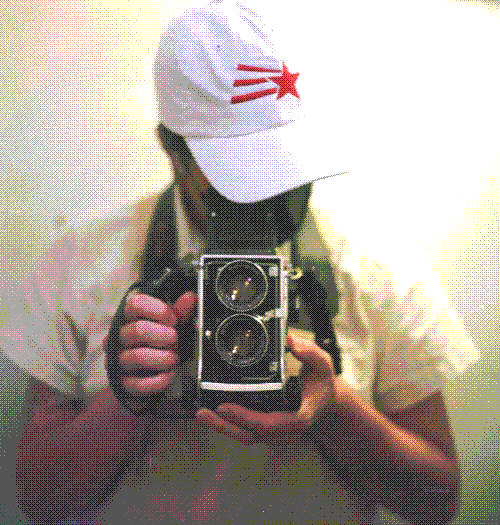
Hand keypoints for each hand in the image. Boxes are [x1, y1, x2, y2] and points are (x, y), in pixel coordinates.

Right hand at [105, 291, 195, 396]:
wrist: (145, 380)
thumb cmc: (159, 348)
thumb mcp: (171, 328)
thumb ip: (180, 313)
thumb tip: (190, 297)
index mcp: (129, 319)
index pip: (136, 304)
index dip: (160, 310)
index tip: (173, 319)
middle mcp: (119, 338)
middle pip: (138, 330)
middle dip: (165, 337)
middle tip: (176, 341)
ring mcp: (118, 361)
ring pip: (138, 357)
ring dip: (164, 359)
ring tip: (173, 359)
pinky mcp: (122, 384)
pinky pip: (138, 383)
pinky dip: (159, 380)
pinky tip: (168, 375)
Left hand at [195, 333, 336, 445]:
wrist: (325, 399)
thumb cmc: (321, 382)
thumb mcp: (322, 363)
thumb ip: (309, 352)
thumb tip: (289, 340)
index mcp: (300, 416)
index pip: (272, 424)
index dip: (247, 418)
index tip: (226, 407)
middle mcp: (287, 430)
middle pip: (253, 434)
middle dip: (226, 424)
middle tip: (205, 411)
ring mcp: (277, 433)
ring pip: (247, 436)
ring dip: (223, 427)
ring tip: (203, 414)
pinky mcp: (268, 431)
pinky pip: (246, 432)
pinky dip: (229, 424)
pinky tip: (213, 414)